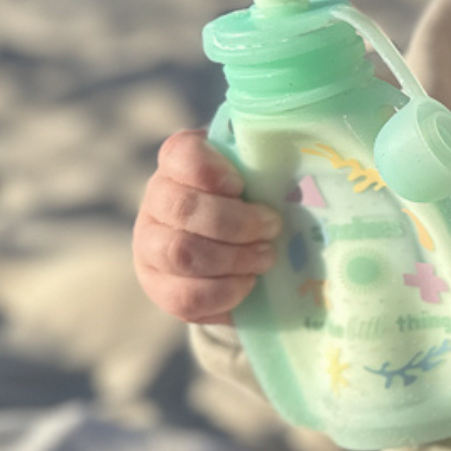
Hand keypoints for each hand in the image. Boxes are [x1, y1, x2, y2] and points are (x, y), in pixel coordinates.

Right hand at [133, 128, 281, 324]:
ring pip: (183, 254)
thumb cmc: (250, 201)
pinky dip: (227, 290)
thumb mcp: (257, 174)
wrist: (231, 252)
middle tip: (272, 228)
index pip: (182, 154)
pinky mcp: (159, 287)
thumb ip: (265, 161)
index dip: (210, 170)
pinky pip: (187, 295)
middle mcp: (156, 202)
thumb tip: (299, 156)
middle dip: (238, 223)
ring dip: (235, 258)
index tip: (240, 185)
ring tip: (266, 257)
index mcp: (178, 164)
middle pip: (184, 209)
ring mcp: (150, 246)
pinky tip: (248, 281)